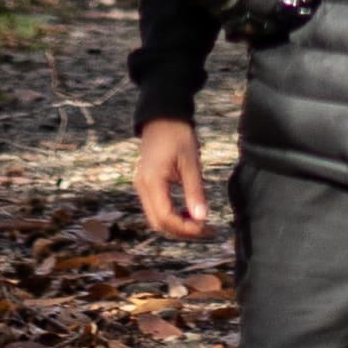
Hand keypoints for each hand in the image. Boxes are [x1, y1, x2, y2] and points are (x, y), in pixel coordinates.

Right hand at [133, 117, 216, 238]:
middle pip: (159, 223)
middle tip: (206, 230)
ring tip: (200, 224)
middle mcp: (142, 187)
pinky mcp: (145, 184)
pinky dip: (172, 216)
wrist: (162, 117)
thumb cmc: (178, 135)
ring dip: (177, 225)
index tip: (206, 227)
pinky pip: (156, 208)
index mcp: (152, 181)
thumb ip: (195, 191)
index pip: (166, 218)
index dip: (186, 228)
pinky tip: (188, 213)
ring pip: (156, 219)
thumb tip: (202, 218)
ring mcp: (141, 186)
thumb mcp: (190, 162)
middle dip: (182, 231)